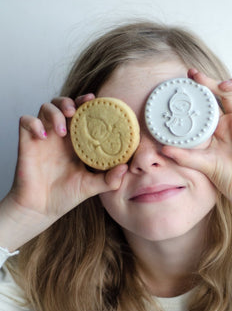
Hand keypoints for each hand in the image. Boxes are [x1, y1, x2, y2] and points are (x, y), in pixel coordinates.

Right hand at [0, 94, 126, 249]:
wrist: (41, 209)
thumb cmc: (65, 196)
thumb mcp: (91, 187)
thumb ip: (109, 179)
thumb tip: (125, 168)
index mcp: (76, 142)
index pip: (82, 114)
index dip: (87, 104)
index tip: (95, 100)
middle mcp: (60, 136)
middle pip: (63, 104)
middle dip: (70, 101)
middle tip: (76, 110)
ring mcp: (43, 137)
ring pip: (45, 108)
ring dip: (54, 112)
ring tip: (62, 129)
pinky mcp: (27, 142)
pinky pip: (26, 121)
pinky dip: (34, 123)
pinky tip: (43, 136)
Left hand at [162, 69, 231, 226]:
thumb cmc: (226, 179)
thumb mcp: (201, 164)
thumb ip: (184, 155)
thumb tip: (163, 149)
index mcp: (219, 126)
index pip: (210, 101)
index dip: (200, 89)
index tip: (186, 79)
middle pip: (225, 92)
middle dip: (211, 82)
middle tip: (195, 75)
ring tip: (224, 84)